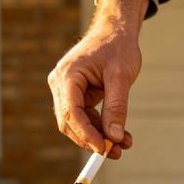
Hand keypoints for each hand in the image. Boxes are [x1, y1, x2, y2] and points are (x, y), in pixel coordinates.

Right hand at [47, 0, 147, 158]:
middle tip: (116, 153)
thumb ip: (116, 107)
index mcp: (67, 75)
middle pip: (70, 122)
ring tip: (122, 146)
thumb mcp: (121, 76)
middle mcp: (61, 84)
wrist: (116, 31)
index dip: (86, 134)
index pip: (71, 112)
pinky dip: (101, 127)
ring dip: (99, 136)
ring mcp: (66, 90)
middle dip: (93, 140)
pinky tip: (119, 136)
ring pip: (78, 123)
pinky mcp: (76, 95)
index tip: (103, 149)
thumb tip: (114, 137)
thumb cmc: (117, 47)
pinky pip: (85, 117)